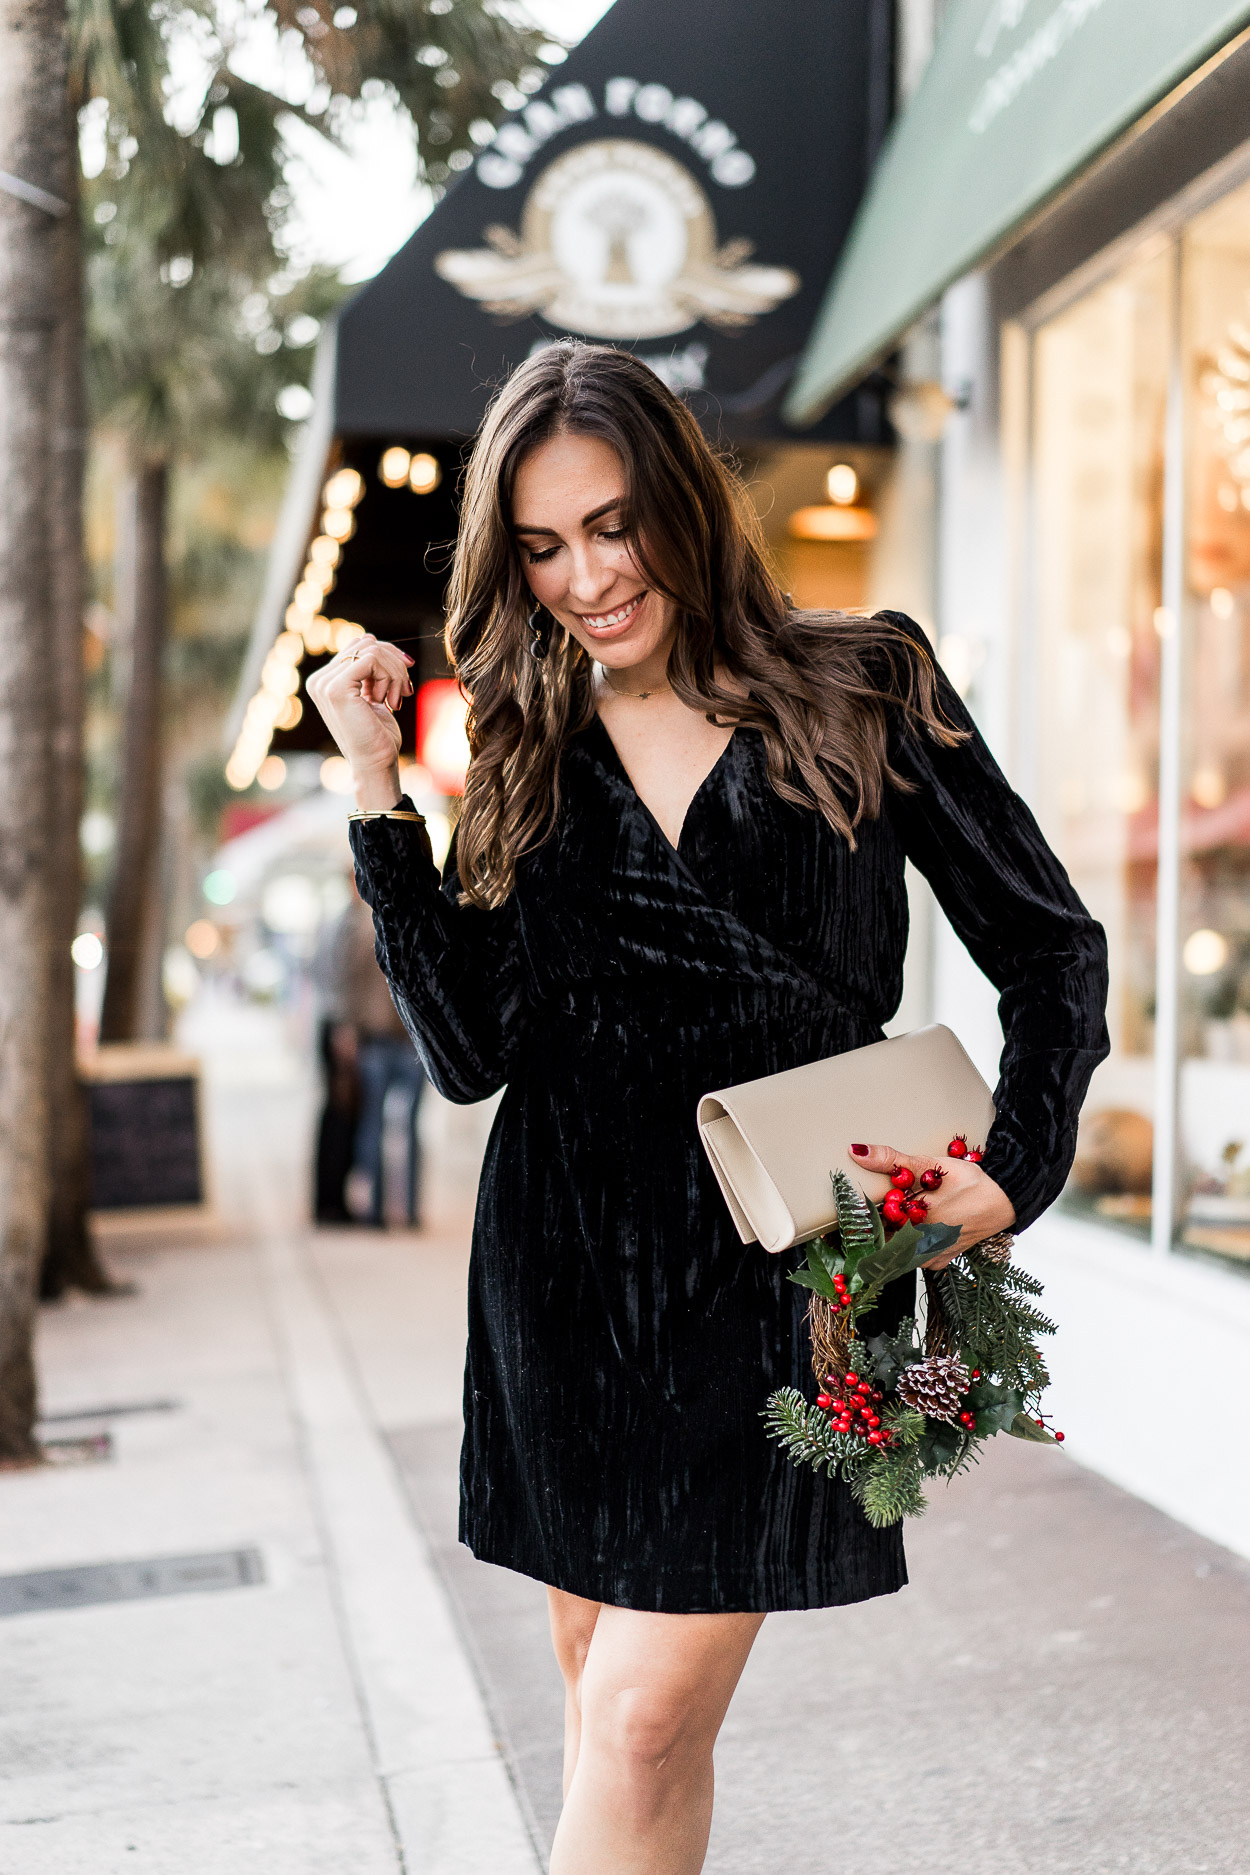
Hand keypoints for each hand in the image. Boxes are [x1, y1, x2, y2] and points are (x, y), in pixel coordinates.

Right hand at [305, 634, 413, 806]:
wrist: (375, 765)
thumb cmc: (378, 736)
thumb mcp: (372, 695)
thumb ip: (368, 670)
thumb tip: (376, 641)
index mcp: (325, 681)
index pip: (361, 645)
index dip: (389, 658)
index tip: (404, 683)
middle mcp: (319, 680)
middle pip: (367, 642)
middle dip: (394, 664)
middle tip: (403, 693)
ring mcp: (324, 683)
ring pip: (372, 648)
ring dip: (394, 673)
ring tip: (396, 700)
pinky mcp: (336, 688)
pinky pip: (372, 659)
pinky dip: (390, 677)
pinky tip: (389, 702)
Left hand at [848, 1142, 1014, 1269]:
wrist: (1004, 1199)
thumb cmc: (969, 1183)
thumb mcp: (929, 1165)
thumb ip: (891, 1160)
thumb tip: (858, 1152)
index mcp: (910, 1226)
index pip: (870, 1231)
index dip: (862, 1221)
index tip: (857, 1214)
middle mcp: (919, 1247)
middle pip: (883, 1242)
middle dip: (877, 1228)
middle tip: (879, 1212)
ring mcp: (931, 1256)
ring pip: (899, 1253)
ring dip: (894, 1238)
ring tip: (900, 1218)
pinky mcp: (942, 1259)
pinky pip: (918, 1259)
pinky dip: (912, 1247)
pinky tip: (917, 1230)